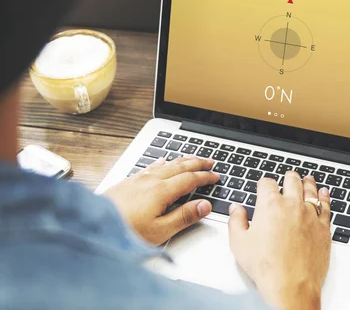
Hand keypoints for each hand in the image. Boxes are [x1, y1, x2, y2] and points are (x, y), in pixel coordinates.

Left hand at [104, 156, 218, 244]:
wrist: (91, 226)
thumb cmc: (124, 231)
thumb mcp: (159, 231)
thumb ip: (184, 216)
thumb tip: (205, 205)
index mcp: (162, 191)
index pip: (190, 179)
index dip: (205, 177)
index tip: (216, 176)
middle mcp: (151, 180)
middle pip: (180, 166)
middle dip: (197, 163)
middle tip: (210, 161)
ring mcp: (138, 179)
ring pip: (166, 164)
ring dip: (182, 160)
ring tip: (192, 158)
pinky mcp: (127, 181)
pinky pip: (151, 166)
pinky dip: (162, 162)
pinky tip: (162, 160)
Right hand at [228, 172, 330, 309]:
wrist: (291, 286)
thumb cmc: (266, 267)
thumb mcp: (239, 243)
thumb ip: (236, 221)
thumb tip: (236, 209)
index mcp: (270, 205)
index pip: (267, 183)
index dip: (263, 183)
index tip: (263, 186)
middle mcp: (291, 205)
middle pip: (292, 180)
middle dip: (288, 177)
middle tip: (288, 177)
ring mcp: (309, 214)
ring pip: (310, 190)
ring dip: (308, 182)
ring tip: (307, 179)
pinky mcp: (323, 227)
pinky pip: (326, 206)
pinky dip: (325, 197)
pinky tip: (324, 194)